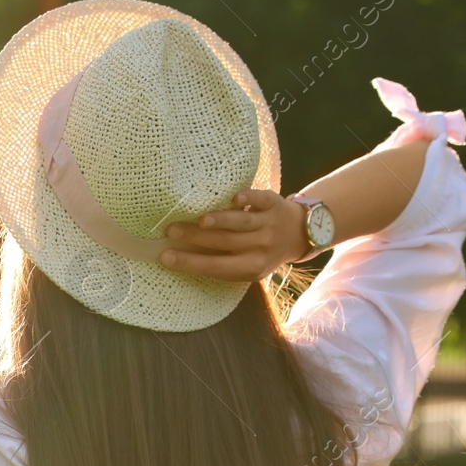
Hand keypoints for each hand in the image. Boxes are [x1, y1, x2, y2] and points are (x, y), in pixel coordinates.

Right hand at [157, 189, 308, 281]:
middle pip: (224, 243)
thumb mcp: (247, 266)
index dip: (189, 263)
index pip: (215, 267)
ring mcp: (268, 225)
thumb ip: (222, 262)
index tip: (165, 257)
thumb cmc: (262, 252)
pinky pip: (260, 201)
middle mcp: (260, 248)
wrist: (300, 233)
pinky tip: (235, 198)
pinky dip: (249, 199)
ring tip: (200, 220)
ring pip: (242, 224)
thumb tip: (180, 254)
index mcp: (250, 268)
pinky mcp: (274, 203)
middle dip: (195, 238)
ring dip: (221, 221)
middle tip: (170, 231)